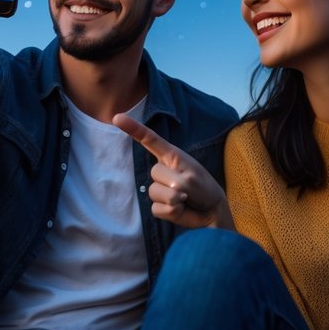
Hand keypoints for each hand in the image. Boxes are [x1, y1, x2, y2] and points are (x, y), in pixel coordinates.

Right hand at [114, 113, 232, 229]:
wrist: (211, 211)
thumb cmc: (204, 188)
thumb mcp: (193, 179)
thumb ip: (177, 184)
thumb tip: (169, 197)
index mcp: (170, 156)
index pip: (149, 139)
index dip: (133, 128)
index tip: (117, 118)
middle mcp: (162, 169)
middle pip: (154, 172)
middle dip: (174, 183)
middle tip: (189, 188)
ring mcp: (158, 188)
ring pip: (154, 192)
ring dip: (174, 199)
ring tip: (185, 199)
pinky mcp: (158, 205)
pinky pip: (157, 208)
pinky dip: (171, 211)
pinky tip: (181, 209)